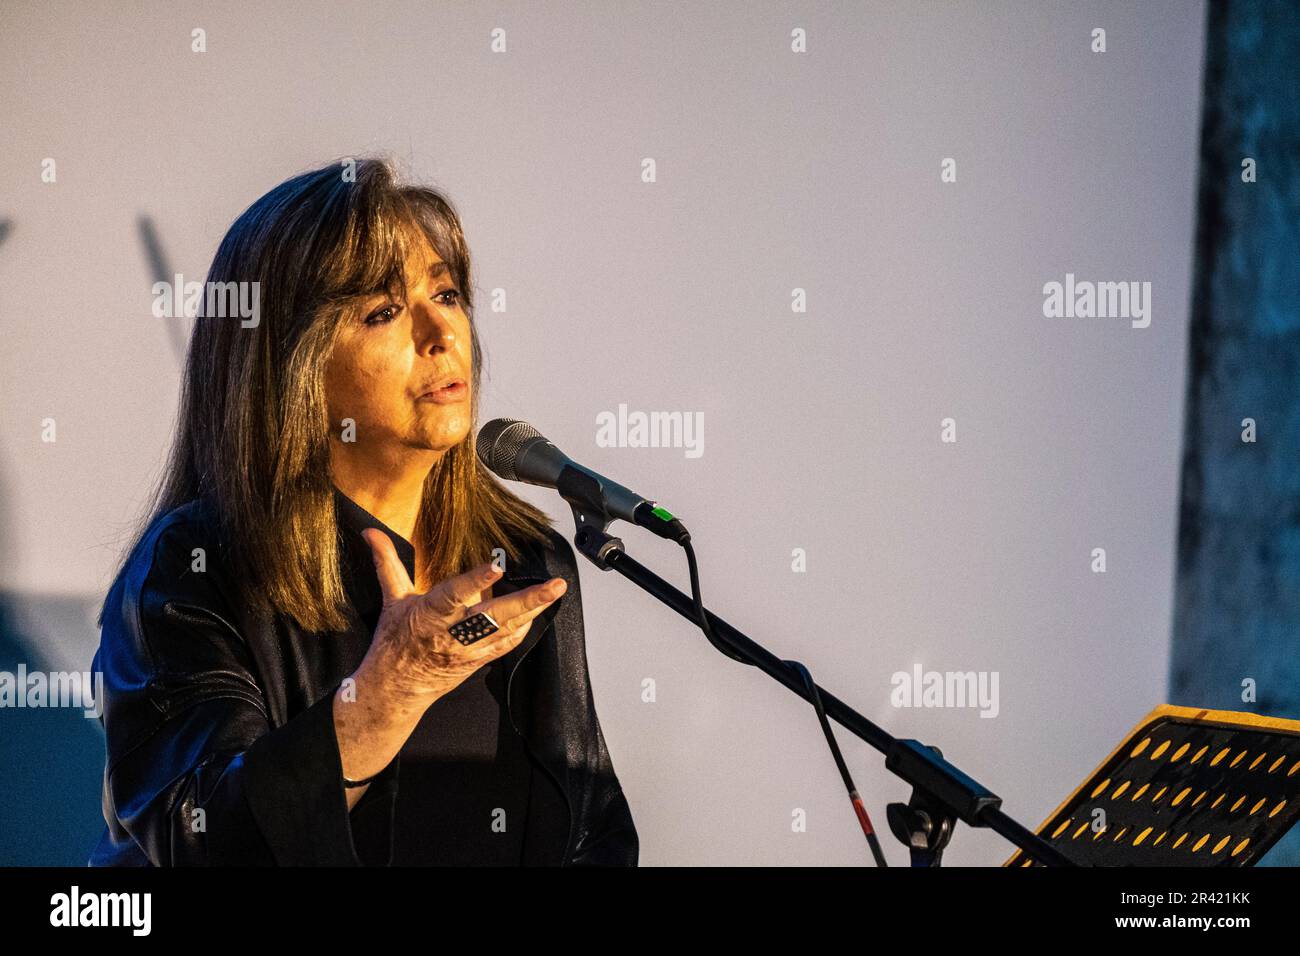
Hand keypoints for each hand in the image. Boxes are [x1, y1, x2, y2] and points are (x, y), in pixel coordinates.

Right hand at [354, 528, 566, 710]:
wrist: (395, 689)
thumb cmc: (394, 641)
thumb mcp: (391, 599)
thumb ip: (387, 562)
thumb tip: (370, 532)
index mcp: (430, 615)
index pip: (455, 595)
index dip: (476, 581)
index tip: (497, 565)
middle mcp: (453, 634)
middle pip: (495, 618)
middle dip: (527, 602)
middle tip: (554, 586)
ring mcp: (470, 650)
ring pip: (507, 631)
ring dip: (533, 611)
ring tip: (556, 591)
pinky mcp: (479, 661)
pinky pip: (507, 645)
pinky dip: (523, 628)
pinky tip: (538, 612)